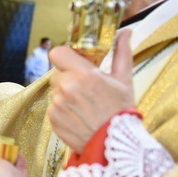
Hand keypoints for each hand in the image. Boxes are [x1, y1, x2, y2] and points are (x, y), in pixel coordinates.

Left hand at [48, 29, 134, 153]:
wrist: (114, 144)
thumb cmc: (121, 111)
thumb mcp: (124, 79)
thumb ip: (121, 53)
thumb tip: (125, 32)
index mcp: (84, 74)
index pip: (58, 52)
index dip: (65, 56)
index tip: (74, 62)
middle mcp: (67, 87)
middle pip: (57, 73)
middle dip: (68, 78)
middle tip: (85, 88)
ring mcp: (57, 104)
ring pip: (55, 91)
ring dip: (65, 94)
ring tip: (84, 106)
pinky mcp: (52, 119)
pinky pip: (53, 107)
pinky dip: (62, 110)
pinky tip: (78, 116)